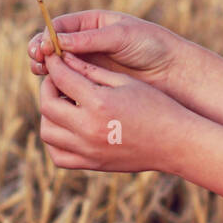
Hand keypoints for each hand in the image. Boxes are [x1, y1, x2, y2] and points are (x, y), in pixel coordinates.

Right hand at [26, 9, 186, 88]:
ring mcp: (88, 65)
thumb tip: (56, 40)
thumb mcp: (121, 36)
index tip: (42, 47)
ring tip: (40, 74)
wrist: (173, 72)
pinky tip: (56, 90)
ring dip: (45, 70)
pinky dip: (59, 86)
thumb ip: (90, 39)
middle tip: (36, 61)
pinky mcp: (92, 84)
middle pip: (53, 46)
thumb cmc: (151, 46)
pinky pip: (69, 84)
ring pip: (57, 67)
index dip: (46, 35)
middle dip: (40, 52)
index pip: (59, 26)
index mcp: (91, 24)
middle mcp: (85, 43)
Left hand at [38, 48, 189, 173]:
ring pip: (47, 132)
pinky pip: (58, 156)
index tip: (54, 58)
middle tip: (58, 79)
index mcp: (99, 103)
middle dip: (48, 87)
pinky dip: (55, 140)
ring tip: (63, 103)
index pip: (61, 78)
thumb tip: (64, 58)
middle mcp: (88, 129)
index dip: (54, 65)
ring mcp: (88, 150)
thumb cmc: (155, 106)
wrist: (175, 143)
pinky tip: (67, 127)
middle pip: (47, 105)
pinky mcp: (92, 164)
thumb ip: (91, 70)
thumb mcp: (125, 81)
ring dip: (49, 114)